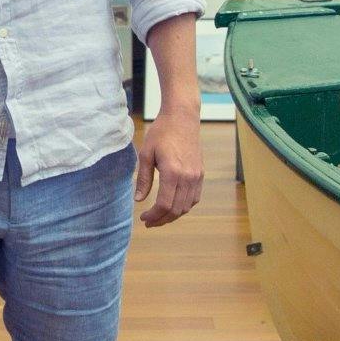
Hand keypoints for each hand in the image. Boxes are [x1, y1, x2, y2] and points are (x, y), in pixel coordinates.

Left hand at [135, 106, 203, 226]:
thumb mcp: (146, 154)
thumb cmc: (161, 133)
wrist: (182, 118)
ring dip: (173, 215)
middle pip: (176, 210)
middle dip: (161, 220)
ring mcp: (197, 176)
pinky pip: (194, 198)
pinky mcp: (201, 174)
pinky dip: (183, 206)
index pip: (164, 204)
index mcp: (172, 172)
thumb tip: (139, 200)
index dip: (153, 216)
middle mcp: (187, 177)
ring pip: (186, 206)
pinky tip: (172, 206)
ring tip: (159, 216)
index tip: (143, 218)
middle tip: (148, 222)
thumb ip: (143, 179)